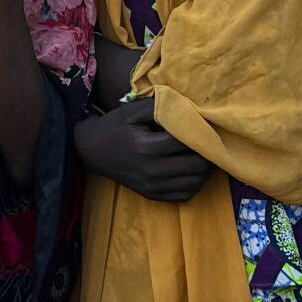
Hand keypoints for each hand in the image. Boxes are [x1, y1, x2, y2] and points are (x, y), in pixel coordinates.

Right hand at [73, 97, 212, 201]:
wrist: (93, 151)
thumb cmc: (115, 126)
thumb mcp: (133, 110)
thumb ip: (160, 106)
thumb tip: (189, 107)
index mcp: (147, 147)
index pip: (187, 141)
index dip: (202, 130)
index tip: (206, 122)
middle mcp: (152, 171)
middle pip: (197, 164)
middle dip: (208, 150)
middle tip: (209, 138)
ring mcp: (153, 186)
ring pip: (195, 182)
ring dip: (204, 167)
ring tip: (203, 152)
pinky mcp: (153, 195)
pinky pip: (185, 194)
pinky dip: (195, 182)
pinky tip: (192, 169)